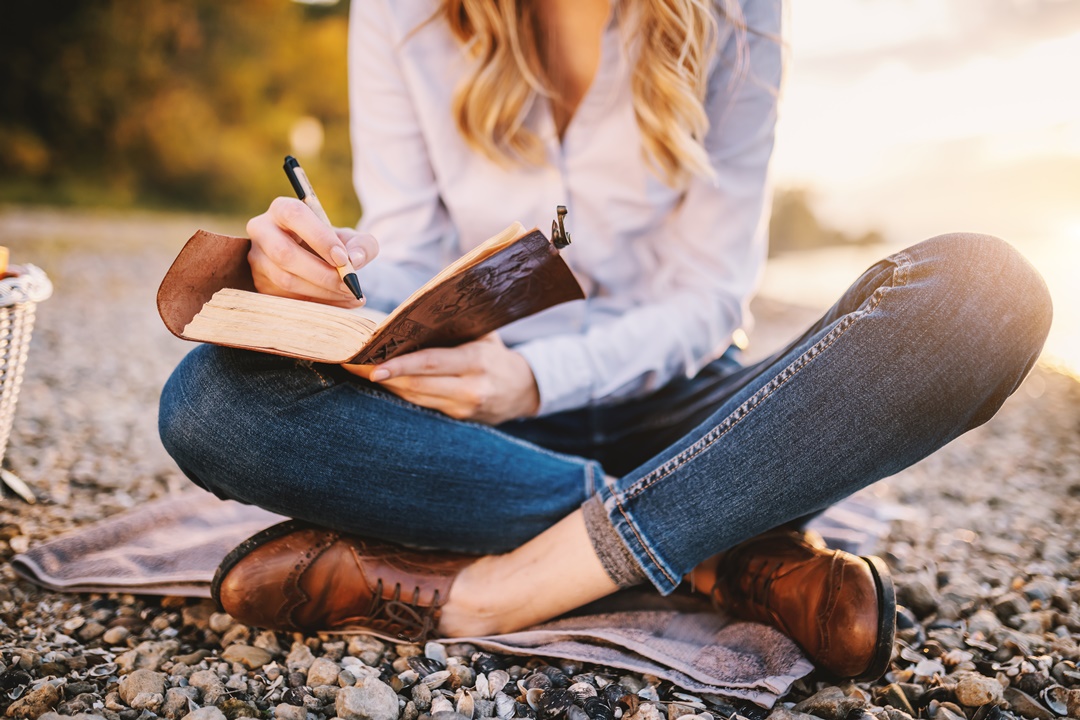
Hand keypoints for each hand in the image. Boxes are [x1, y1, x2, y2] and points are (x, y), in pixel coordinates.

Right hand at [246, 197, 378, 306]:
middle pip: (284, 253)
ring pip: (284, 279)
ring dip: (322, 292)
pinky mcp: (260, 283)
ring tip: (350, 294)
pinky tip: (341, 303)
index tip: (343, 259)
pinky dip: (318, 304)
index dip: (319, 238)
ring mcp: (257, 259)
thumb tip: (355, 260)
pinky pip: (286, 298)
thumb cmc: (334, 244)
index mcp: (283, 209)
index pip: (295, 215)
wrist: (319, 261)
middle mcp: (262, 230)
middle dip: (321, 273)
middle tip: (349, 284)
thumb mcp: (353, 239)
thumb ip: (362, 245)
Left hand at [345, 334, 539, 423]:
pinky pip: (423, 405)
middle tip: (351, 364)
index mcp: (476, 361)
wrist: (524, 389)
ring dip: (386, 385)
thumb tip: (409, 314)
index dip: (398, 366)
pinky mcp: (457, 419)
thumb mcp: (483, 334)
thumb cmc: (496, 353)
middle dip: (381, 375)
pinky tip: (384, 383)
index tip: (370, 365)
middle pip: (417, 384)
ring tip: (359, 371)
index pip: (430, 363)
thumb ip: (453, 327)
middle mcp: (470, 388)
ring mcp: (463, 407)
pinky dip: (401, 393)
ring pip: (415, 397)